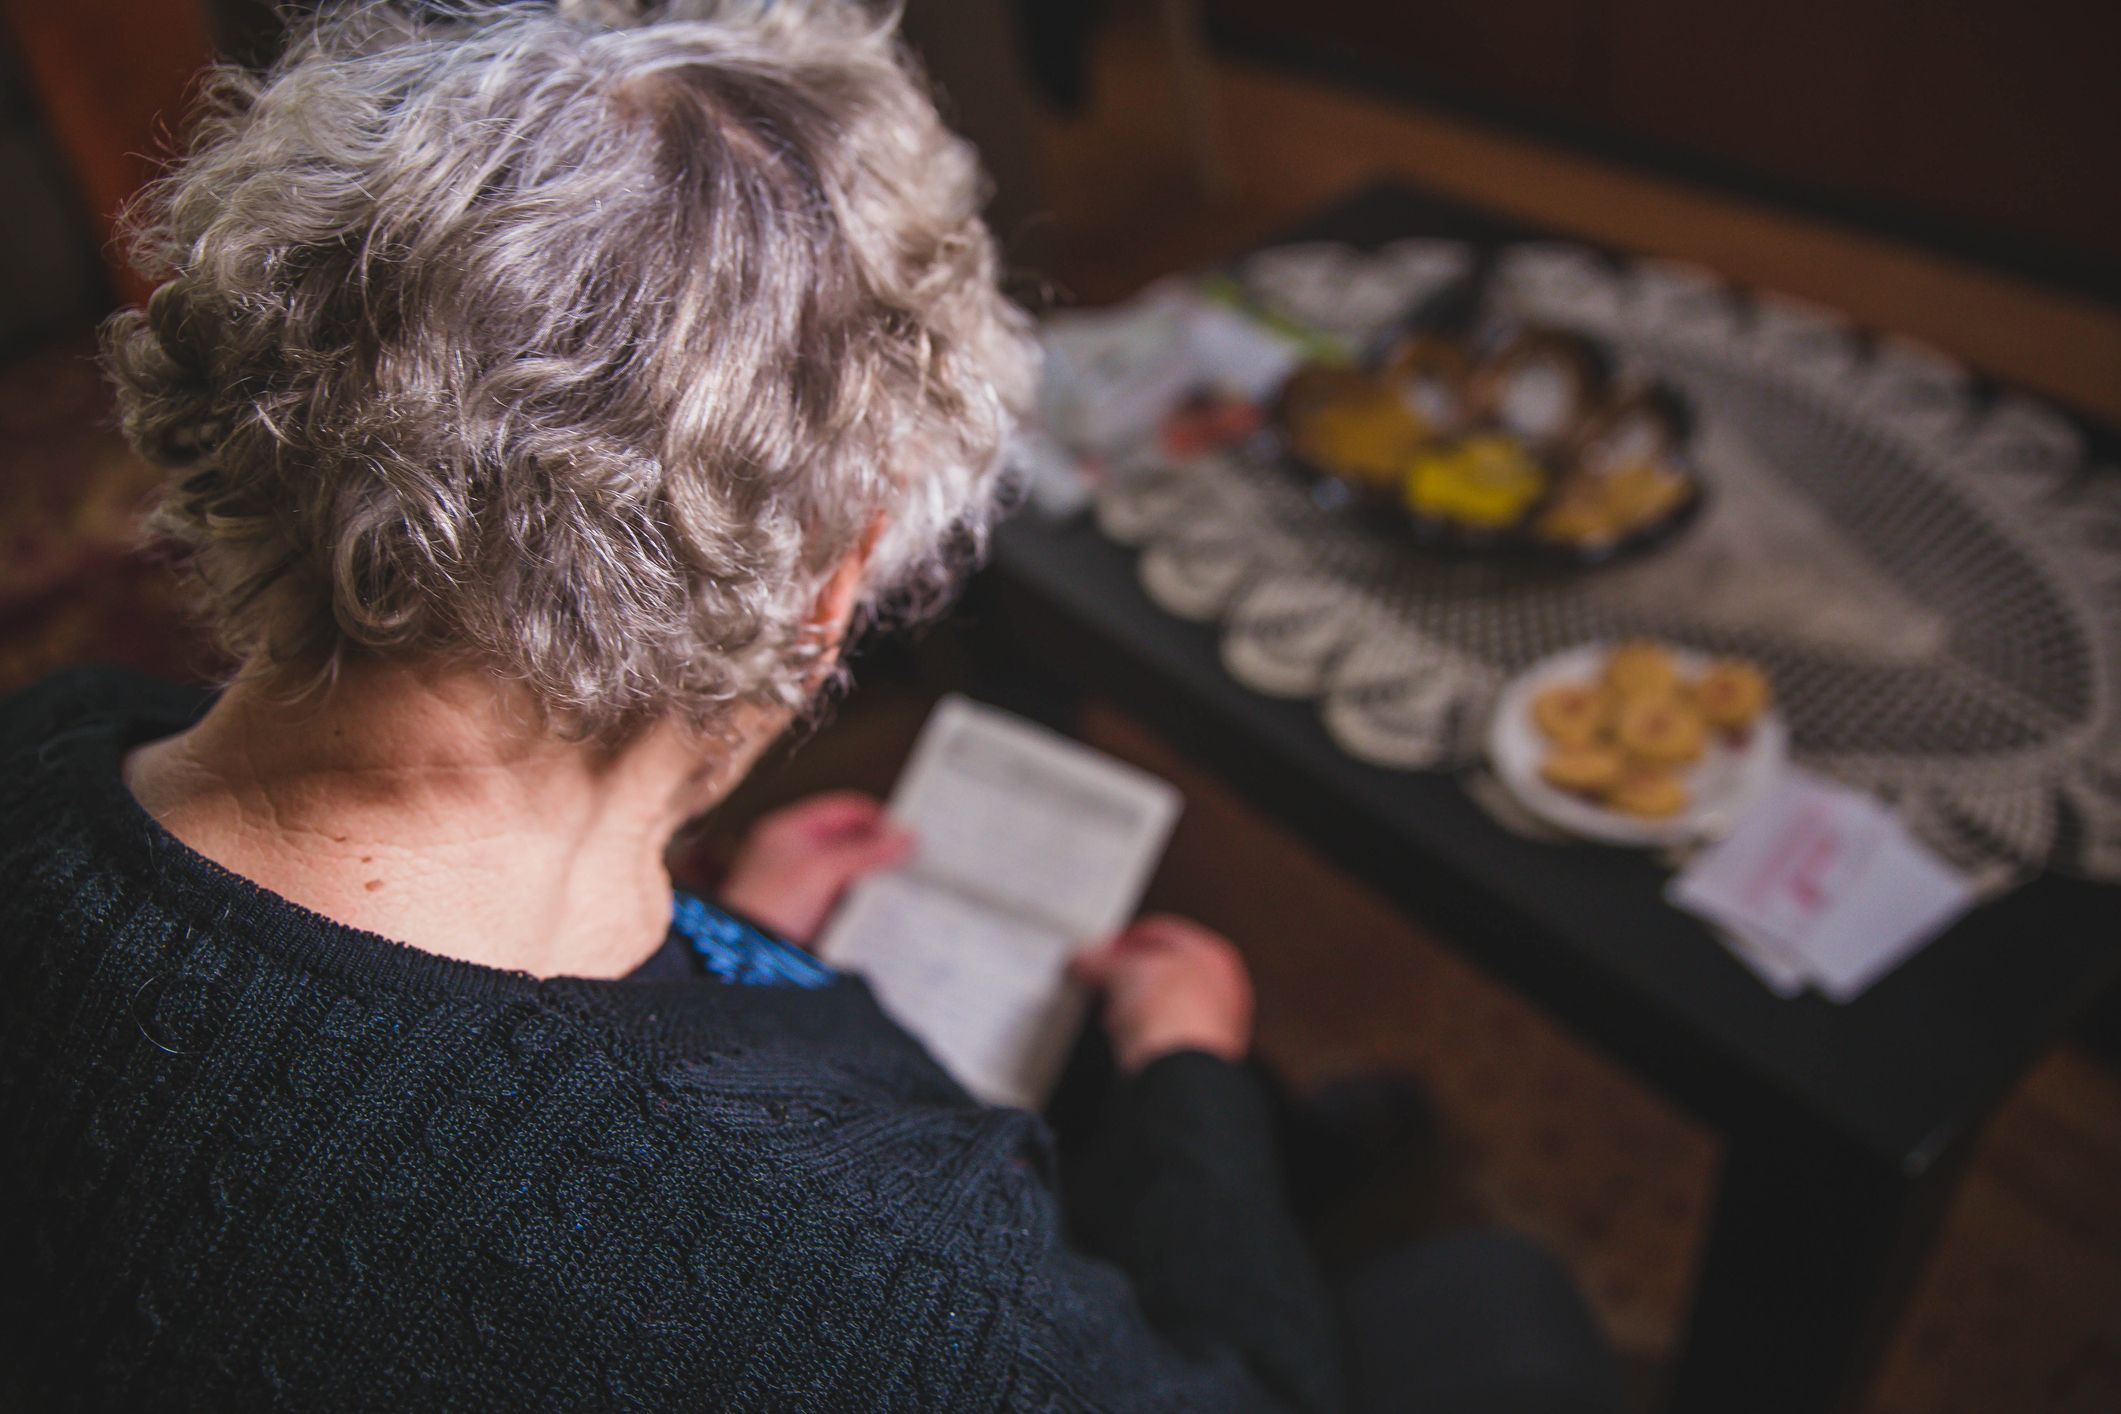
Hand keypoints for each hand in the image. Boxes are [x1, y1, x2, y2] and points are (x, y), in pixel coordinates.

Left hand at [718, 792, 911, 946]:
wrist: (744, 957)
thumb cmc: (766, 906)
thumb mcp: (821, 870)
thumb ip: (865, 852)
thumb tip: (903, 837)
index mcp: (790, 829)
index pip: (844, 809)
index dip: (876, 817)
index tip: (904, 832)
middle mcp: (797, 853)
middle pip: (850, 839)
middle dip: (880, 848)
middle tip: (911, 858)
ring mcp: (803, 883)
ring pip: (851, 870)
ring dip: (875, 876)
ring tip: (905, 882)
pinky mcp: (811, 912)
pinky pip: (846, 898)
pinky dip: (865, 899)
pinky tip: (886, 906)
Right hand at [1071, 915, 1254, 1073]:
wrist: (1180, 1073)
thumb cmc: (1171, 1017)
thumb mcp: (1122, 973)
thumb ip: (1101, 962)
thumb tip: (1087, 962)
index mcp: (1212, 954)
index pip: (1160, 934)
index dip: (1123, 940)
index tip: (1099, 951)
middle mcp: (1223, 988)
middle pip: (1165, 970)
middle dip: (1128, 977)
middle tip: (1101, 980)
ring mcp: (1216, 1025)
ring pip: (1165, 1004)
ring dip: (1134, 1007)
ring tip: (1109, 1015)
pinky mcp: (1202, 1056)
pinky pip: (1167, 1034)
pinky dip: (1145, 1033)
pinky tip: (1127, 1039)